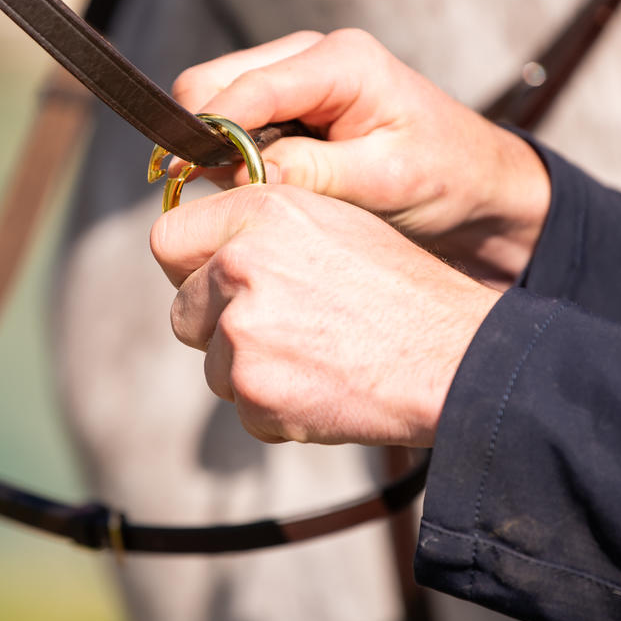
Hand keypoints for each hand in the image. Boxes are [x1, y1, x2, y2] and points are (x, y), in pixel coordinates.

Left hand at [150, 182, 497, 446]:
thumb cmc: (403, 292)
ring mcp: (241, 328)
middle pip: (182, 310)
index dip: (191, 267)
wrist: (452, 357)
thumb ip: (264, 230)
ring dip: (253, 372)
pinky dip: (277, 410)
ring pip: (213, 365)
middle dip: (219, 328)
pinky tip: (327, 388)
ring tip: (319, 358)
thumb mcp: (336, 224)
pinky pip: (244, 408)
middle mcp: (240, 262)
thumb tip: (210, 251)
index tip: (212, 284)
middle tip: (284, 332)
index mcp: (261, 209)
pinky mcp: (253, 388)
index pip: (168, 239)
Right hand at [172, 28, 551, 284]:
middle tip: (220, 196)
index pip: (248, 86)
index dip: (206, 130)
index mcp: (341, 61)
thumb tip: (241, 173)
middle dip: (202, 137)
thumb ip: (315, 173)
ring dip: (215, 150)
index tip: (178, 176)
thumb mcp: (388, 180)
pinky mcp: (290, 108)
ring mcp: (297, 80)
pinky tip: (259, 188)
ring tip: (250, 196)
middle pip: (212, 83)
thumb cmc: (446, 177)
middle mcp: (311, 58)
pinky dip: (229, 156)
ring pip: (214, 102)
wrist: (478, 185)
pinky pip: (234, 124)